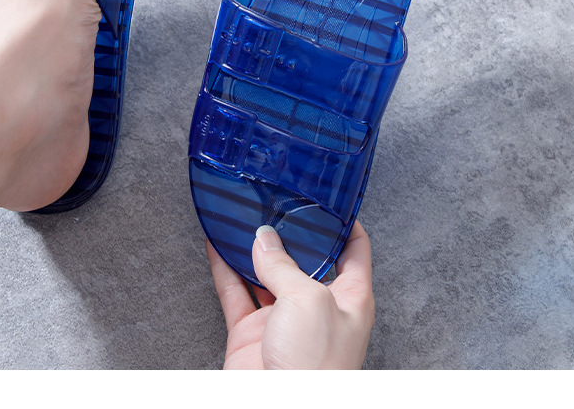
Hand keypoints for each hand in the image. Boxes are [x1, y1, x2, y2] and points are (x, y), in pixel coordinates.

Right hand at [207, 220, 374, 368]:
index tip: (331, 202)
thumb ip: (284, 266)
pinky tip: (218, 247)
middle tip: (277, 206)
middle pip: (303, 260)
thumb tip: (265, 241)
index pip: (354, 252)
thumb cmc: (316, 370)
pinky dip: (224, 269)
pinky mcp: (252, 333)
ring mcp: (283, 321)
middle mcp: (317, 308)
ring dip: (252, 249)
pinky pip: (235, 293)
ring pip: (265, 274)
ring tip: (244, 219)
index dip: (344, 225)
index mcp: (350, 299)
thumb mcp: (309, 301)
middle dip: (290, 235)